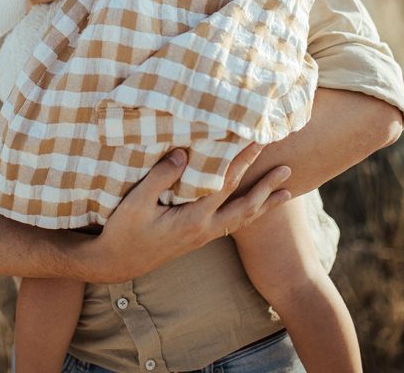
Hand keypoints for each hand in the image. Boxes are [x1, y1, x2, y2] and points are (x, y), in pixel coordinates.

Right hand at [87, 144, 291, 283]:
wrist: (116, 263)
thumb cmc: (124, 231)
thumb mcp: (137, 202)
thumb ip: (161, 176)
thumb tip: (184, 153)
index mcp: (193, 219)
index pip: (225, 184)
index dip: (242, 161)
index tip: (257, 141)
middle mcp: (205, 229)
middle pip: (245, 206)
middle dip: (266, 185)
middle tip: (287, 166)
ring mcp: (203, 236)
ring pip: (243, 219)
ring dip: (265, 203)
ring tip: (287, 191)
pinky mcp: (198, 237)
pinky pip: (232, 224)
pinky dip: (250, 213)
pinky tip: (256, 206)